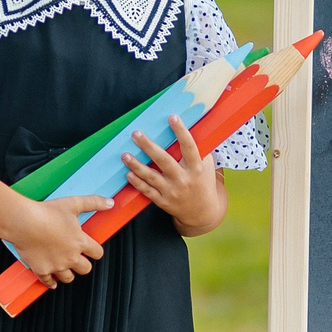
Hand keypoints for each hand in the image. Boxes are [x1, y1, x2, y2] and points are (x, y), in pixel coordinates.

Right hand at [4, 194, 114, 283]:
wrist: (23, 221)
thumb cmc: (46, 212)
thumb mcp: (73, 203)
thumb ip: (93, 202)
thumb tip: (110, 203)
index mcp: (80, 242)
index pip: (97, 253)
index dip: (95, 251)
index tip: (91, 250)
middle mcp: (71, 257)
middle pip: (85, 269)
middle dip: (83, 264)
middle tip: (77, 258)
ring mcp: (56, 265)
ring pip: (69, 278)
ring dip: (68, 273)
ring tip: (64, 267)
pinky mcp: (42, 270)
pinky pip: (48, 281)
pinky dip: (51, 282)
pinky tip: (52, 281)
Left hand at [122, 116, 226, 236]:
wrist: (203, 213)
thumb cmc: (203, 183)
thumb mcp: (207, 167)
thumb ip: (198, 150)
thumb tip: (191, 127)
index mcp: (196, 168)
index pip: (189, 147)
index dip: (181, 132)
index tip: (172, 117)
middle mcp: (183, 179)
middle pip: (164, 161)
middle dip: (148, 146)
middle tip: (136, 133)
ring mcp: (172, 192)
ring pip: (152, 177)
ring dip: (136, 165)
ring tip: (125, 155)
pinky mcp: (163, 202)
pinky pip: (148, 191)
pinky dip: (137, 183)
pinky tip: (128, 174)